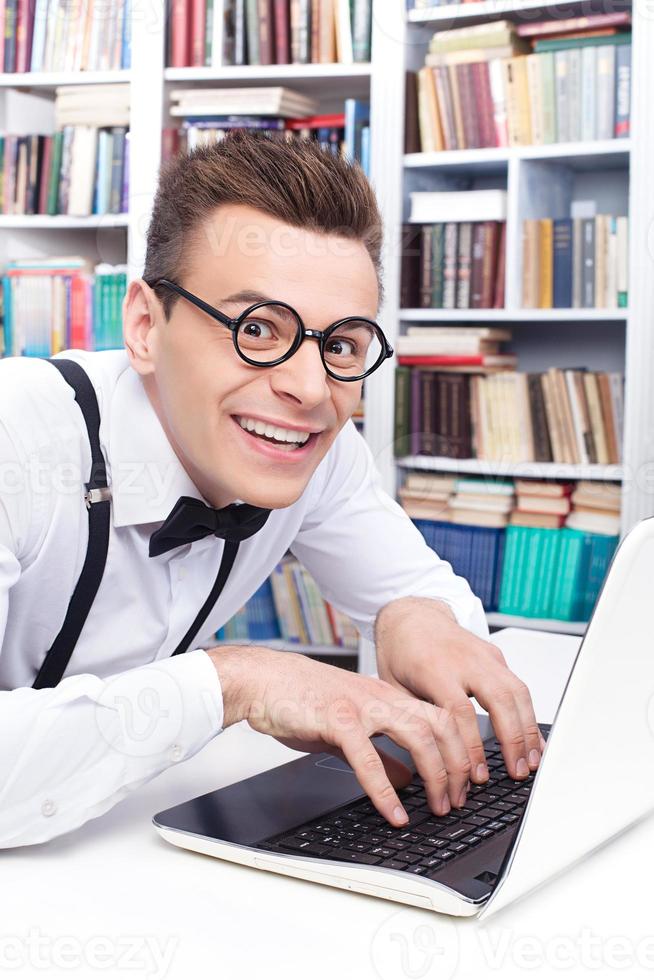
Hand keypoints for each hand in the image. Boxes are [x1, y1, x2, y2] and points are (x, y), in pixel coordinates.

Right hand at [209, 643, 477, 826]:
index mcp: (387, 697)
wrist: (262, 681)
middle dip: (458, 765)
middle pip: (441, 725)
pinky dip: (385, 790)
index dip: (460, 751)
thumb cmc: (300, 700)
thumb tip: (408, 778)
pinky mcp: (337, 720)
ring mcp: (361, 706)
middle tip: (459, 800)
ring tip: (437, 807)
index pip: (441, 718)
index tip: (465, 784)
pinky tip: (394, 812)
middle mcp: (381, 697)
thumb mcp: (350, 728)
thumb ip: (381, 753)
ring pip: (418, 735)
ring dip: (435, 774)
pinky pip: (369, 758)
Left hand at [374, 597, 545, 800]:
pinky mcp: (496, 657)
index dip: (471, 747)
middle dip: (511, 739)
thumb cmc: (400, 653)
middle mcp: (465, 659)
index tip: (476, 776)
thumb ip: (414, 719)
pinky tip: (532, 739)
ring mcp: (484, 656)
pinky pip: (518, 687)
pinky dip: (528, 714)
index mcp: (434, 668)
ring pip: (516, 692)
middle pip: (498, 699)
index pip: (460, 712)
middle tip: (516, 772)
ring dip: (527, 729)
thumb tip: (430, 762)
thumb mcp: (393, 688)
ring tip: (530, 762)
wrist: (410, 617)